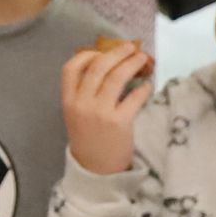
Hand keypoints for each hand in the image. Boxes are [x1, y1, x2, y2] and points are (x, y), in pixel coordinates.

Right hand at [61, 42, 152, 175]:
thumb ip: (84, 92)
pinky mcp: (119, 122)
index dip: (88, 54)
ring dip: (132, 63)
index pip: (71, 68)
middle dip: (117, 52)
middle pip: (98, 66)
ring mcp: (100, 112)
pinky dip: (143, 88)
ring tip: (143, 59)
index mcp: (68, 100)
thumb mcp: (76, 114)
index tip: (102, 51)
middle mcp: (81, 103)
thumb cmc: (88, 138)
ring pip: (117, 77)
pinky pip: (134, 97)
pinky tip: (147, 86)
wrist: (94, 169)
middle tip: (131, 47)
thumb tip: (108, 65)